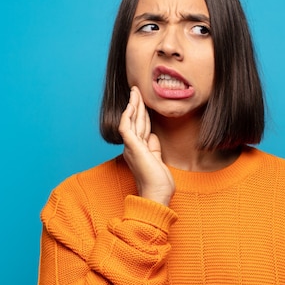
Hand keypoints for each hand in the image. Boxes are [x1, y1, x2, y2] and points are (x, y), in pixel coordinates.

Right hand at [118, 86, 174, 206]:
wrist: (157, 194)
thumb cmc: (159, 182)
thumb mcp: (157, 159)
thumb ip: (154, 147)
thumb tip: (153, 136)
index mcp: (138, 149)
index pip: (140, 126)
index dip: (141, 113)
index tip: (144, 101)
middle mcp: (132, 146)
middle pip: (134, 120)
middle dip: (136, 104)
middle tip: (136, 90)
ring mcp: (131, 147)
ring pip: (130, 121)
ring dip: (133, 105)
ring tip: (134, 91)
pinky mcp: (132, 148)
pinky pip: (126, 127)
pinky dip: (127, 115)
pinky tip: (131, 105)